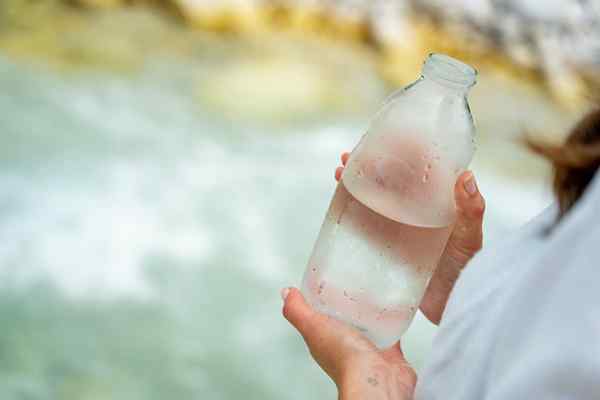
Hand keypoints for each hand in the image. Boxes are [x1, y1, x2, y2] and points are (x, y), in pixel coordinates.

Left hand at [282, 287, 416, 399]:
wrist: (377, 380)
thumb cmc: (345, 360)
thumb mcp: (313, 326)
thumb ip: (297, 310)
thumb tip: (286, 293)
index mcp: (323, 339)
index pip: (318, 316)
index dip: (320, 300)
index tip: (326, 282)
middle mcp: (344, 345)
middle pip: (343, 319)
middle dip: (346, 303)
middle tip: (351, 282)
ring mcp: (366, 349)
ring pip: (366, 325)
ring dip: (369, 311)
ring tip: (372, 290)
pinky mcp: (388, 351)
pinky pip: (390, 331)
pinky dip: (391, 320)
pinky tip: (393, 307)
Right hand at [336, 151, 484, 323]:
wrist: (453, 306)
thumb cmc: (469, 270)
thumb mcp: (470, 237)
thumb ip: (471, 210)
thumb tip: (466, 175)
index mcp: (437, 202)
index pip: (416, 169)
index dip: (398, 152)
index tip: (381, 140)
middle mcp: (417, 210)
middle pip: (390, 181)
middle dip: (369, 166)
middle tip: (349, 156)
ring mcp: (400, 228)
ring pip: (375, 199)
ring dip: (357, 184)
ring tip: (340, 173)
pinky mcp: (387, 246)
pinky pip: (367, 225)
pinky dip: (353, 212)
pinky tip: (341, 204)